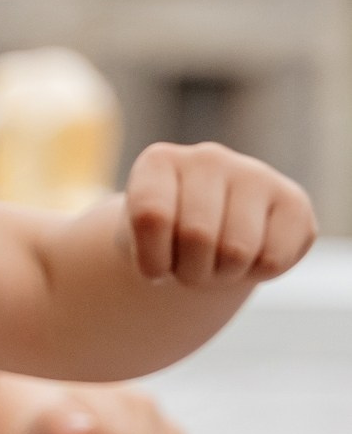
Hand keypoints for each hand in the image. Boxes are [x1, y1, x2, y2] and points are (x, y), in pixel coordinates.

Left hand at [120, 141, 313, 285]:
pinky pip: (273, 260)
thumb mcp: (139, 246)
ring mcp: (255, 174)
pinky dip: (258, 274)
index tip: (154, 267)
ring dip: (224, 275)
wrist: (203, 245)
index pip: (151, 216)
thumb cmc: (164, 244)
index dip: (151, 262)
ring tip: (217, 262)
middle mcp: (208, 158)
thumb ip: (140, 241)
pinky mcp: (294, 201)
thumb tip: (192, 240)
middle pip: (198, 236)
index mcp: (159, 163)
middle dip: (191, 272)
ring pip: (237, 251)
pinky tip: (250, 255)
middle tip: (191, 266)